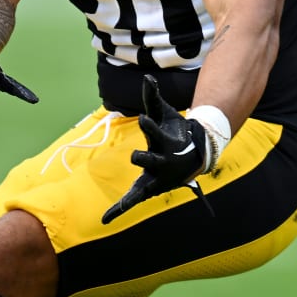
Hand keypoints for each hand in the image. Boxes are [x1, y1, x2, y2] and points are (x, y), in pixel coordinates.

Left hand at [101, 77, 216, 224]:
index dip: (149, 126)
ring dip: (133, 194)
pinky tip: (105, 219)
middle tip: (136, 155)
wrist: (191, 158)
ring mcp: (155, 178)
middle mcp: (162, 162)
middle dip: (143, 158)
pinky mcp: (148, 188)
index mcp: (165, 143)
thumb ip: (153, 98)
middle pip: (150, 160)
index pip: (156, 133)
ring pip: (143, 187)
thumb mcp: (165, 115)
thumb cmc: (174, 133)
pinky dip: (120, 209)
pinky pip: (133, 200)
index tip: (142, 118)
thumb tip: (147, 77)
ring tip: (120, 205)